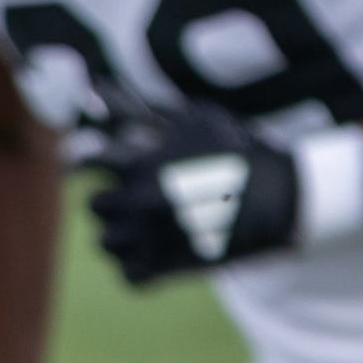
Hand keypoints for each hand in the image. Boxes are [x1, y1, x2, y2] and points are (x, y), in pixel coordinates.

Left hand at [83, 103, 308, 285]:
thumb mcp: (189, 119)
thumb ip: (136, 109)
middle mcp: (140, 200)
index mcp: (141, 162)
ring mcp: (153, 237)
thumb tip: (93, 86)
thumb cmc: (234, 151)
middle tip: (130, 198)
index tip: (89, 166)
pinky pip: (130, 276)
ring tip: (144, 226)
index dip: (85, 163)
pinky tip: (154, 253)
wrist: (279, 196)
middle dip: (110, 201)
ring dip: (120, 235)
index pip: (83, 163)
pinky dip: (137, 269)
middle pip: (95, 207)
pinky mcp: (170, 268)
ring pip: (107, 243)